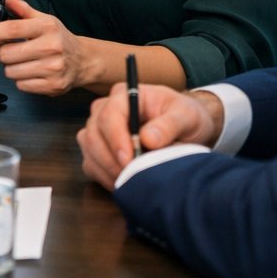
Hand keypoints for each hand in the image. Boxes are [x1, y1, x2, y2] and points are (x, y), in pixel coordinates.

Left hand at [0, 0, 94, 95]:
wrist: (84, 61)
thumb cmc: (60, 39)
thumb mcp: (44, 20)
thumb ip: (23, 10)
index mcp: (47, 27)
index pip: (11, 28)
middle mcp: (51, 47)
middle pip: (6, 54)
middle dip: (4, 53)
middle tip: (16, 50)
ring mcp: (53, 68)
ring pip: (11, 72)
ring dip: (13, 68)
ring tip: (27, 62)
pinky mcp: (53, 86)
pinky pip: (21, 85)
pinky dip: (22, 80)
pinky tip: (34, 72)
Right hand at [75, 84, 224, 190]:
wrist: (186, 129)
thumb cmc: (185, 117)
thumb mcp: (187, 116)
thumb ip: (169, 125)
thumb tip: (147, 139)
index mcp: (125, 95)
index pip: (109, 114)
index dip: (116, 139)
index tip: (129, 159)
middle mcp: (106, 108)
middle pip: (93, 134)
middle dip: (111, 159)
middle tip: (132, 175)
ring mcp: (98, 128)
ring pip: (89, 149)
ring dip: (107, 169)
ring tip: (131, 180)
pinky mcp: (97, 148)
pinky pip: (90, 164)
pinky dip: (104, 176)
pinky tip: (123, 182)